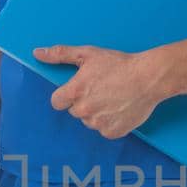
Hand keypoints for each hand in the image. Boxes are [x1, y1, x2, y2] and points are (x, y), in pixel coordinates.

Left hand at [33, 44, 162, 139]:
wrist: (149, 78)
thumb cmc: (119, 64)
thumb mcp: (88, 54)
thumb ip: (60, 54)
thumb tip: (37, 54)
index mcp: (75, 92)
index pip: (56, 102)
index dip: (66, 95)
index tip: (79, 89)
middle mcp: (84, 110)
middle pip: (74, 111)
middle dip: (84, 102)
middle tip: (102, 89)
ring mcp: (98, 123)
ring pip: (90, 121)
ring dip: (97, 113)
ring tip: (113, 97)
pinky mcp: (112, 132)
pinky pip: (104, 130)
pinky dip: (110, 122)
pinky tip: (120, 108)